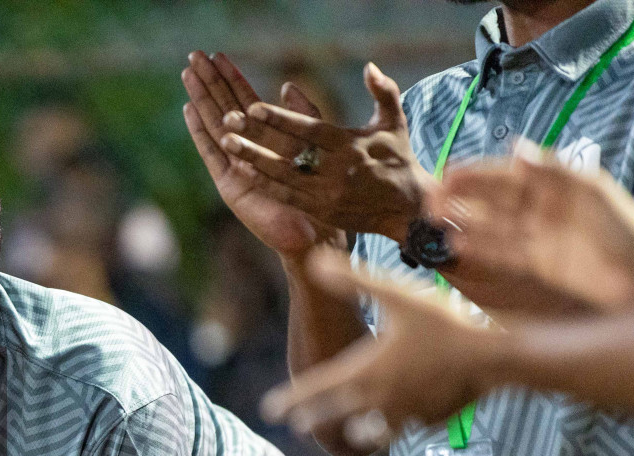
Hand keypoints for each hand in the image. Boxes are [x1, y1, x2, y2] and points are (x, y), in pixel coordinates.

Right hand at [182, 51, 343, 257]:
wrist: (315, 234)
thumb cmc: (319, 195)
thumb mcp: (315, 145)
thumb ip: (303, 115)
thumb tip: (288, 85)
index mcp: (265, 139)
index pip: (244, 101)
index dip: (231, 77)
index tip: (218, 54)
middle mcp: (247, 151)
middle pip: (223, 108)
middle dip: (210, 81)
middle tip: (194, 54)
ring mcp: (236, 166)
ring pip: (215, 125)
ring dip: (201, 98)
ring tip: (187, 73)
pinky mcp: (230, 184)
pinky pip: (211, 153)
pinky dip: (200, 131)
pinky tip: (189, 110)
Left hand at [218, 62, 431, 243]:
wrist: (407, 209)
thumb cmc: (399, 159)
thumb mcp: (394, 123)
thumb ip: (383, 91)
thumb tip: (369, 67)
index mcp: (350, 145)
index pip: (309, 129)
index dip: (281, 118)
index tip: (254, 107)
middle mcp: (336, 170)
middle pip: (288, 151)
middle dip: (256, 136)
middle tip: (227, 120)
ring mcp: (326, 193)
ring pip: (281, 175)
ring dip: (252, 159)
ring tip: (227, 143)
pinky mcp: (320, 210)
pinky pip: (285, 196)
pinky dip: (263, 183)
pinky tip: (241, 170)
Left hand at [261, 249, 502, 438]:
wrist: (495, 356)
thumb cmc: (444, 323)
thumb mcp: (397, 295)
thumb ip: (355, 280)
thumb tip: (315, 260)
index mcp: (365, 373)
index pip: (317, 390)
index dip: (292, 399)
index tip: (270, 410)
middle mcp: (381, 399)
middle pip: (341, 414)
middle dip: (319, 418)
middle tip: (300, 427)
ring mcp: (409, 414)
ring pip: (378, 429)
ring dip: (364, 431)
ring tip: (358, 433)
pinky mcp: (435, 420)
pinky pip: (417, 425)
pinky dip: (411, 423)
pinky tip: (415, 418)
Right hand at [434, 145, 633, 315]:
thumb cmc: (624, 231)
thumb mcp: (589, 193)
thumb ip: (551, 171)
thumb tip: (515, 149)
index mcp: (555, 187)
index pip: (507, 175)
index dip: (476, 174)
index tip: (447, 174)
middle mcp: (543, 210)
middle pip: (494, 200)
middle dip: (462, 198)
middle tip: (430, 200)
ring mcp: (538, 237)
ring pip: (492, 227)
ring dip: (464, 223)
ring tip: (435, 221)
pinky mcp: (537, 264)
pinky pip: (501, 254)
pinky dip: (480, 249)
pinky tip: (458, 245)